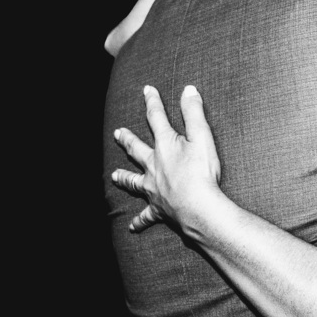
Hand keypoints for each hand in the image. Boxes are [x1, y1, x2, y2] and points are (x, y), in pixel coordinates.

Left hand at [112, 85, 222, 232]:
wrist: (198, 208)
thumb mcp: (202, 136)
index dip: (153, 102)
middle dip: (128, 139)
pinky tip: (132, 226)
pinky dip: (139, 221)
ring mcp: (153, 188)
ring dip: (124, 178)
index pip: (156, 118)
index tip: (148, 90)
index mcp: (165, 145)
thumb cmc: (202, 172)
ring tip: (114, 176)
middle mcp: (154, 165)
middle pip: (136, 149)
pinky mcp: (158, 209)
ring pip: (134, 181)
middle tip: (117, 133)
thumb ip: (194, 112)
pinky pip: (145, 216)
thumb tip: (188, 90)